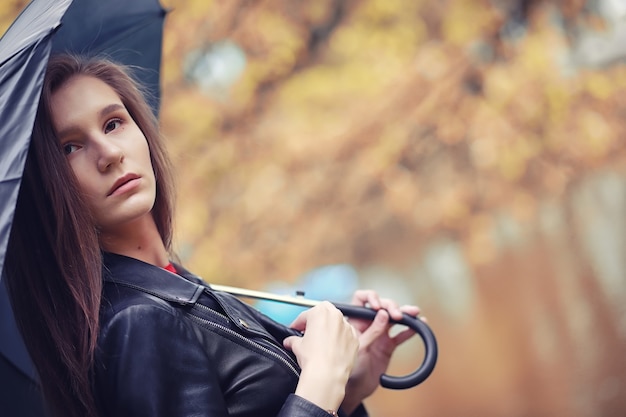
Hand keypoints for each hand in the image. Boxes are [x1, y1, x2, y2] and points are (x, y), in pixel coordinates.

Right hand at [283, 301, 358, 411]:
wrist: (327, 375)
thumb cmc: (314, 359)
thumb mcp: (297, 346)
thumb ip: (293, 339)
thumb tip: (290, 341)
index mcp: (320, 313)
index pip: (305, 315)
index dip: (298, 323)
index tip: (296, 329)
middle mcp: (336, 317)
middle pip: (324, 313)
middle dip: (316, 320)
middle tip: (309, 331)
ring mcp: (347, 327)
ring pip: (337, 324)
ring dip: (329, 329)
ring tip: (322, 341)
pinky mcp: (355, 339)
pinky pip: (346, 335)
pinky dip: (340, 339)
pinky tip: (333, 349)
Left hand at [341, 290, 421, 413]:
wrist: (355, 388)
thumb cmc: (349, 366)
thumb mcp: (359, 347)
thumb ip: (372, 331)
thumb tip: (383, 313)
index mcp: (355, 320)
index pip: (361, 299)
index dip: (371, 297)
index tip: (378, 306)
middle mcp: (368, 324)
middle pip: (382, 306)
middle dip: (391, 306)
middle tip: (397, 315)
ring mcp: (379, 334)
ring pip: (393, 319)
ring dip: (405, 314)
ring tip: (415, 312)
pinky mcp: (388, 345)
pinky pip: (400, 335)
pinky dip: (410, 330)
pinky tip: (420, 326)